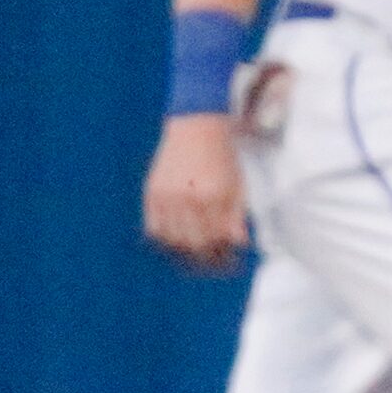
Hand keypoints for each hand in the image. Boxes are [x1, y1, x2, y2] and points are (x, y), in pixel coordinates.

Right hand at [142, 114, 248, 272]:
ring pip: (172, 240)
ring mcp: (167, 196)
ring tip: (195, 254)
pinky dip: (164, 239)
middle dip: (204, 259)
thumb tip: (239, 244)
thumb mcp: (238, 186)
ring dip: (184, 252)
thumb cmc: (221, 158)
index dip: (223, 257)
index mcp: (213, 196)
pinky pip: (154, 228)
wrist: (196, 128)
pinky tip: (176, 240)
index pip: (217, 240)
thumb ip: (236, 216)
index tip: (228, 264)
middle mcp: (188, 198)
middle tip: (211, 264)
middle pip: (194, 245)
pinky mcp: (152, 192)